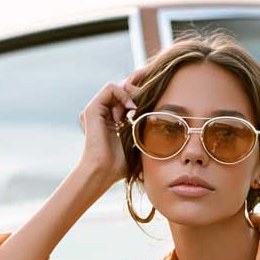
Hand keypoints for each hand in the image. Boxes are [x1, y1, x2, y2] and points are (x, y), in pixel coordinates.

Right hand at [77, 67, 146, 189]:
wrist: (103, 171)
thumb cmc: (120, 165)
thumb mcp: (138, 143)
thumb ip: (145, 130)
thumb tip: (167, 125)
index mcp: (112, 120)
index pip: (128, 99)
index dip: (142, 96)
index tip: (154, 103)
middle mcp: (103, 114)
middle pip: (124, 90)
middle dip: (139, 93)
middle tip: (148, 104)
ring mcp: (97, 111)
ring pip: (118, 87)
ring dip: (131, 95)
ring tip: (135, 112)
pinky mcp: (92, 109)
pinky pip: (110, 88)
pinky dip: (123, 94)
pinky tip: (130, 108)